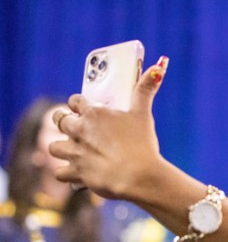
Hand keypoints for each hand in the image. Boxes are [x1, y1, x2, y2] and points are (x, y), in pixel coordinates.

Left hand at [50, 57, 168, 200]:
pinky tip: (77, 173)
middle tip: (78, 129)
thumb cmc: (142, 144)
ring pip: (54, 147)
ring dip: (62, 148)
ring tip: (75, 152)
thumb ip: (146, 90)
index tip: (83, 108)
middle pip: (58, 120)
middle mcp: (79, 130)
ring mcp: (74, 152)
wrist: (138, 176)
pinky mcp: (75, 173)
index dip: (78, 104)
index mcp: (93, 114)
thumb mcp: (144, 114)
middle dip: (65, 122)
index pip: (75, 101)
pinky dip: (67, 173)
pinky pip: (59, 173)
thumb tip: (158, 66)